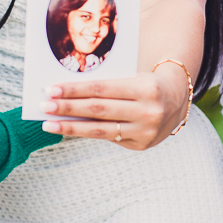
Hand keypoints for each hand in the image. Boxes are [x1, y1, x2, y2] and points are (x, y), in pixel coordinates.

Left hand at [39, 68, 189, 149]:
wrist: (178, 101)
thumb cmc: (146, 83)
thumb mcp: (133, 77)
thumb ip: (107, 86)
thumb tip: (69, 94)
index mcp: (146, 88)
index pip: (102, 89)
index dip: (75, 90)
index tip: (51, 89)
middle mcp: (148, 111)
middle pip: (99, 110)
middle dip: (68, 108)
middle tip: (44, 105)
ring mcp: (145, 131)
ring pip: (100, 130)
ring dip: (71, 127)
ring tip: (49, 123)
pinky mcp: (141, 145)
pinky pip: (108, 138)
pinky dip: (87, 133)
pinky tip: (70, 130)